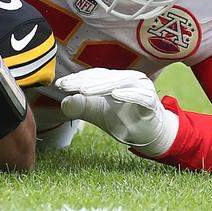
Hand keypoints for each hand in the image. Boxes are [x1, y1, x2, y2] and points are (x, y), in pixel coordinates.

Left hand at [55, 68, 177, 156]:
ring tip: (84, 90)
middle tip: (67, 86)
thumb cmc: (122, 119)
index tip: (59, 85)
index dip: (76, 78)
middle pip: (105, 76)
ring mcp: (142, 88)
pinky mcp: (152, 102)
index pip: (94, 75)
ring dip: (102, 86)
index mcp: (115, 78)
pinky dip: (129, 95)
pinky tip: (115, 95)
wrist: (148, 135)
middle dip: (84, 81)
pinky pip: (141, 96)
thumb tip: (65, 103)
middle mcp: (129, 78)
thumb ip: (81, 107)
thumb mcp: (97, 114)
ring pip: (121, 82)